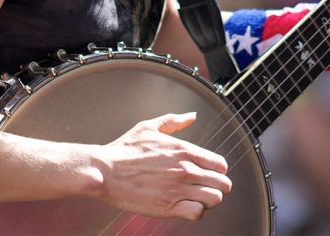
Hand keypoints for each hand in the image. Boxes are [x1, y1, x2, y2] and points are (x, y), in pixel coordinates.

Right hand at [97, 112, 231, 221]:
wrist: (106, 171)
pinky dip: (195, 212)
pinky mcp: (168, 207)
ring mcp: (178, 189)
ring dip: (208, 200)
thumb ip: (175, 121)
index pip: (220, 164)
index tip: (209, 173)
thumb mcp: (150, 126)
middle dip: (217, 186)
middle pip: (223, 184)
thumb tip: (192, 116)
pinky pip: (197, 213)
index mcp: (184, 150)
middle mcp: (186, 169)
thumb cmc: (125, 149)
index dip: (218, 170)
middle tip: (205, 188)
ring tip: (196, 198)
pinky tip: (185, 206)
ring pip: (214, 199)